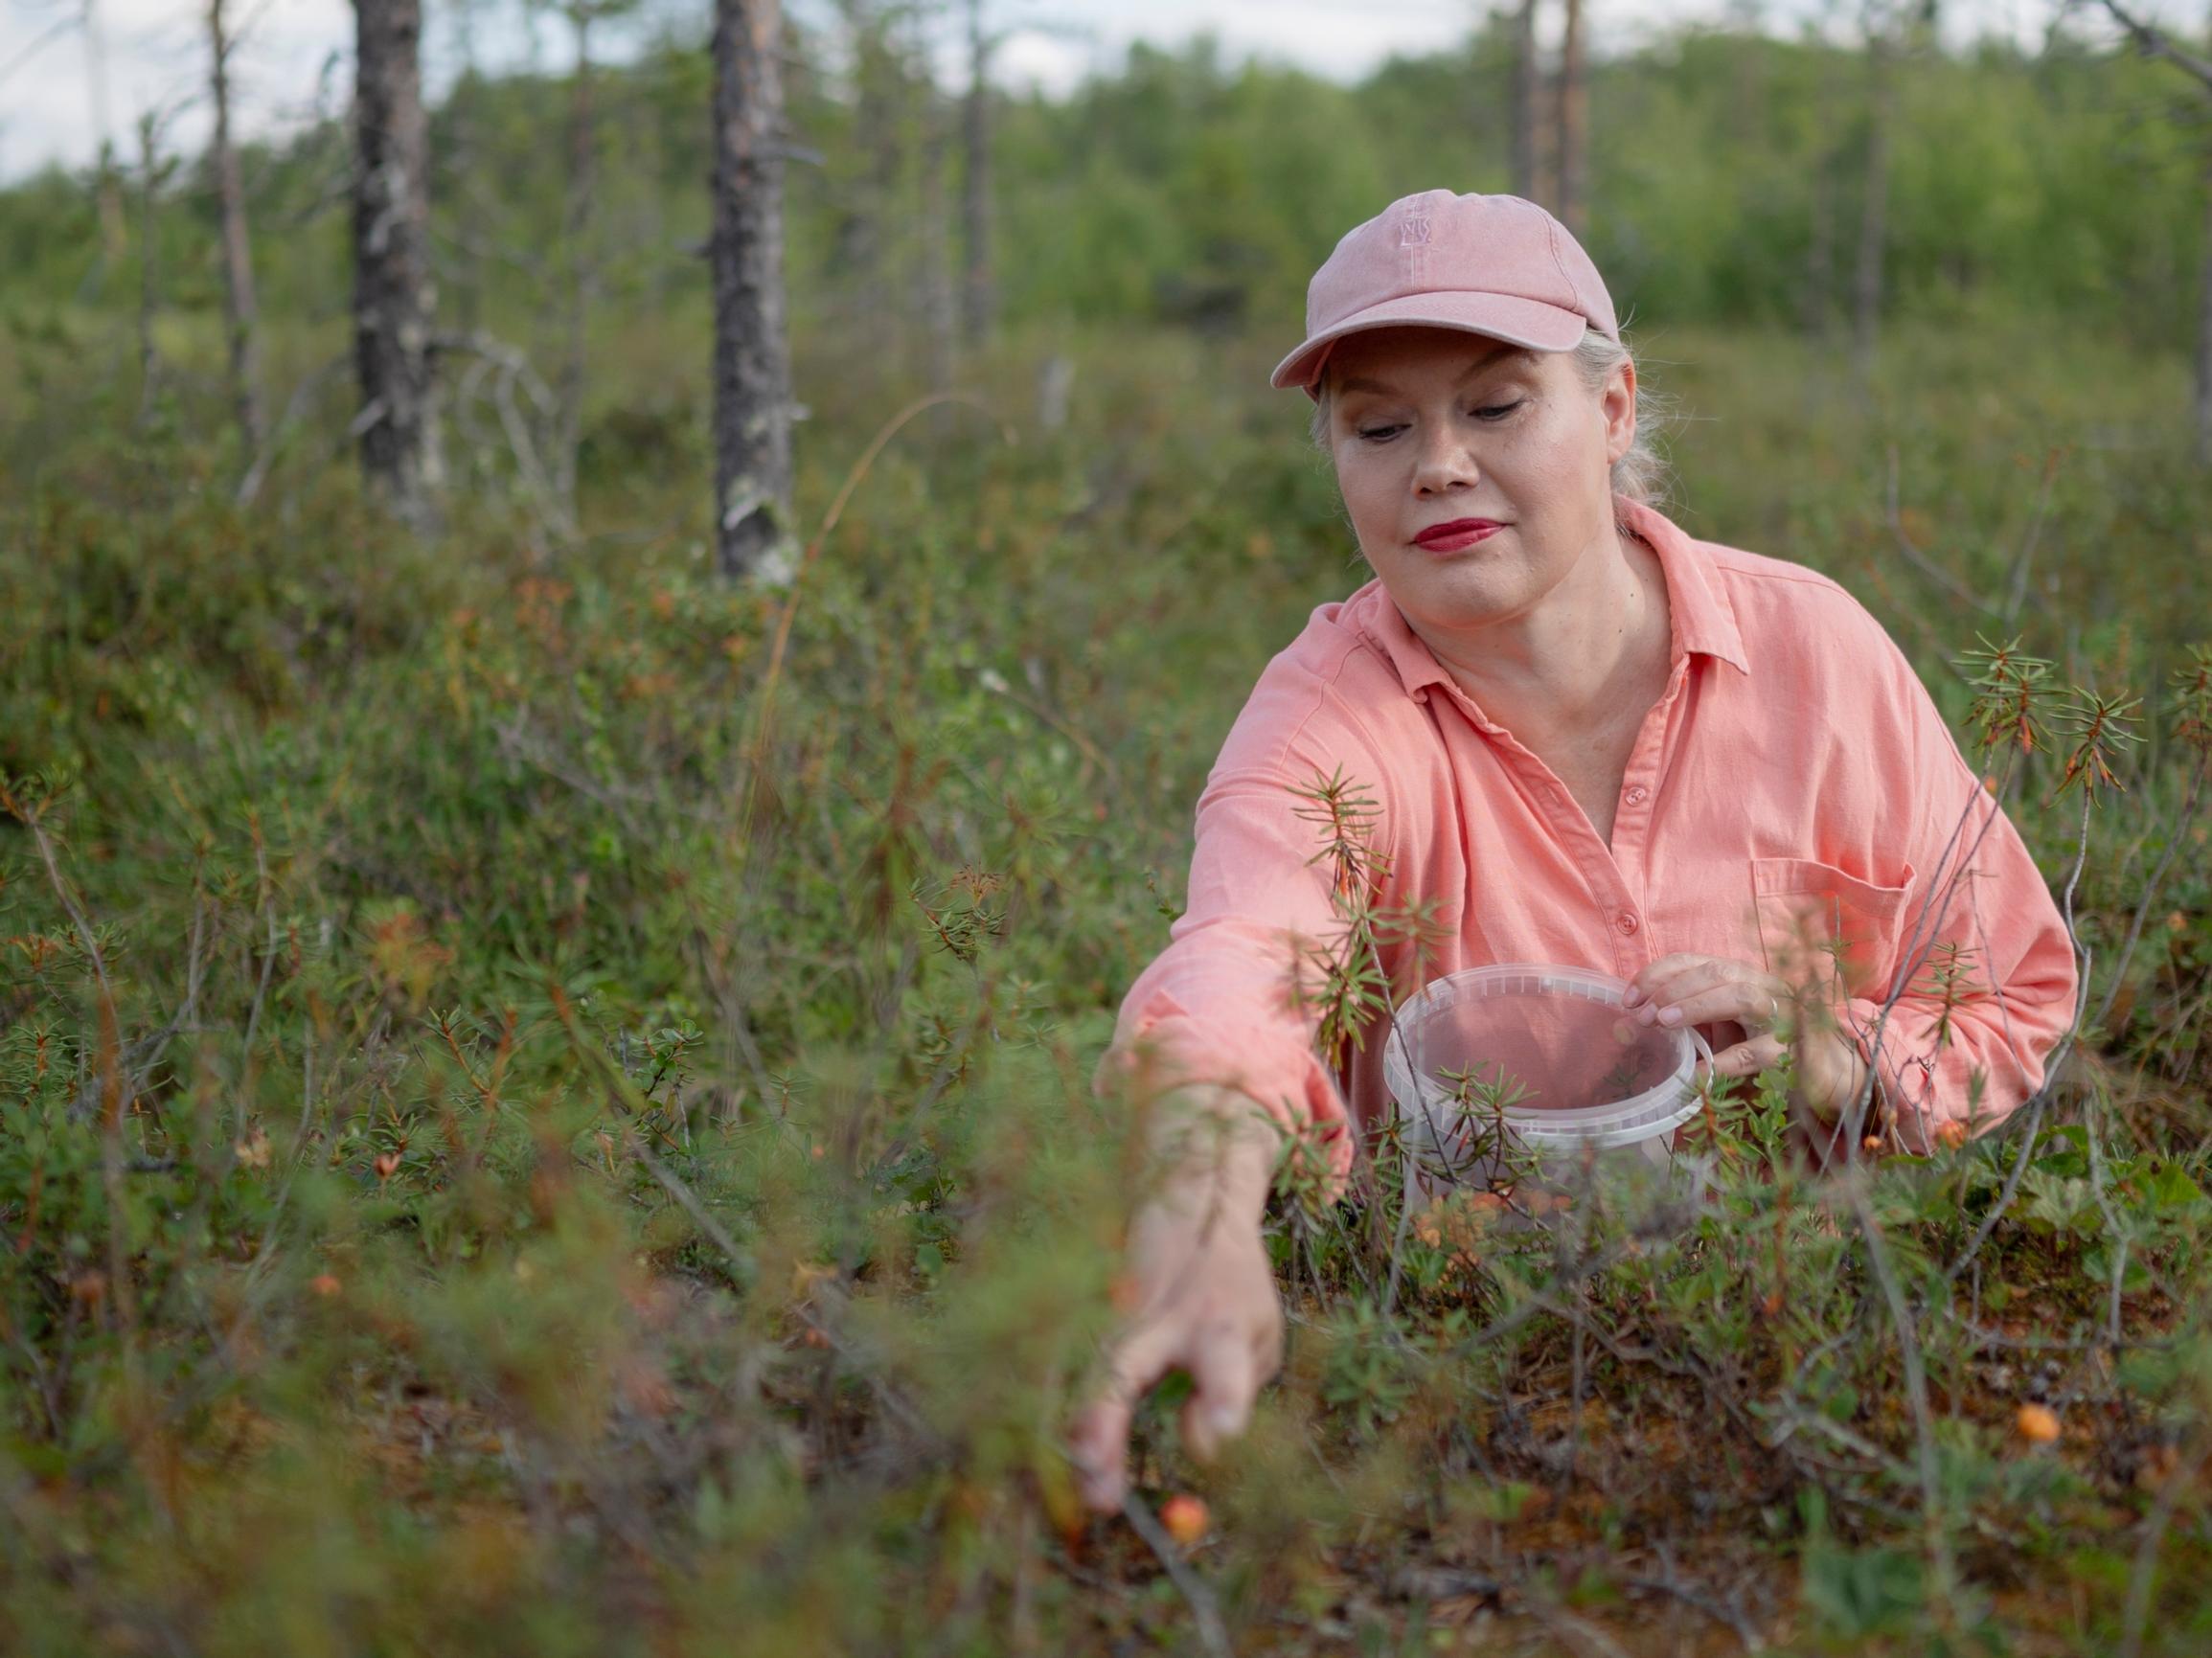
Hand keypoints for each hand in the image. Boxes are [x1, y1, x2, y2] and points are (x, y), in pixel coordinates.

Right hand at [1066, 1090, 1283, 1513]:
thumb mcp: (1259, 1334)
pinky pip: (1068, 1374)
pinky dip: (1069, 1420)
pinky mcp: (1088, 1315)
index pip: (1222, 1356)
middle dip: (1107, 1424)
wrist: (1197, 1206)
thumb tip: (1203, 1448)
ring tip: (1092, 1490)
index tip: (1223, 1429)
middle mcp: (1161, 1315)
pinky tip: (1075, 1466)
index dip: (1223, 1393)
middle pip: (1125, 1365)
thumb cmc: (1234, 1292)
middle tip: (1104, 1492)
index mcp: (1218, 1318)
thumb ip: (1235, 1390)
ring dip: (1082, 1435)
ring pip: (1082, 1372)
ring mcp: (1114, 1311)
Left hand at [1623, 952, 1865, 1119]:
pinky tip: (1697, 1074)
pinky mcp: (1794, 1051)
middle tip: (1641, 1016)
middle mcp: (1763, 986)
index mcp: (1741, 975)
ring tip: (1664, 1022)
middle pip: (1716, 973)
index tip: (1628, 997)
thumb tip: (1628, 1027)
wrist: (1830, 1068)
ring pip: (1741, 998)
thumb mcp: (1722, 1024)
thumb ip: (1684, 1019)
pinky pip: (1757, 1053)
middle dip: (1672, 990)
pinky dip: (1724, 1063)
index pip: (1694, 960)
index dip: (1658, 974)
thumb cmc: (1764, 1041)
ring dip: (1697, 1006)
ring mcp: (1783, 1016)